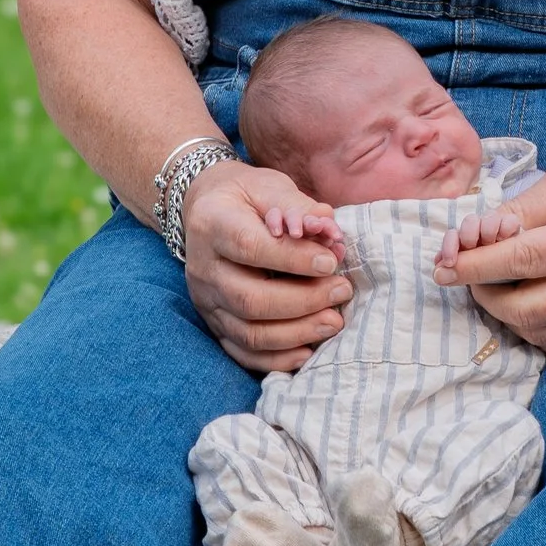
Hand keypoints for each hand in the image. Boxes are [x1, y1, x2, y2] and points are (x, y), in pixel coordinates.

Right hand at [181, 161, 352, 373]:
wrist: (207, 211)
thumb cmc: (246, 197)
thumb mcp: (268, 186)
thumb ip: (297, 206)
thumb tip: (328, 230)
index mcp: (212, 225)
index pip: (249, 247)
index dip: (292, 259)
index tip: (330, 262)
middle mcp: (203, 268)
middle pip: (250, 298)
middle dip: (303, 301)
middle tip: (342, 291)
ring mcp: (206, 301)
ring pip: (248, 332)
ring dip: (297, 333)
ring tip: (334, 321)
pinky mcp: (214, 324)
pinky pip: (242, 353)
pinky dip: (276, 359)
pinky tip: (308, 351)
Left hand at [436, 145, 545, 352]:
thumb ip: (521, 209)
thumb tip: (477, 237)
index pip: (519, 261)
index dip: (474, 266)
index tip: (441, 266)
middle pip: (525, 310)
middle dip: (484, 295)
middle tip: (468, 272)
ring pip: (538, 332)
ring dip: (503, 314)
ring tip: (492, 284)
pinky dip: (529, 326)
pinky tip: (520, 299)